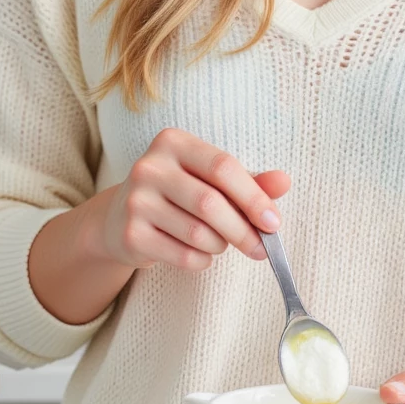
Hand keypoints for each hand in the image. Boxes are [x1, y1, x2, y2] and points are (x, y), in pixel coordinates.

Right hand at [99, 127, 290, 272]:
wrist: (120, 219)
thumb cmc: (178, 194)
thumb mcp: (211, 180)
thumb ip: (248, 180)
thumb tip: (284, 182)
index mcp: (173, 142)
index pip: (222, 167)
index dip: (253, 197)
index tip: (274, 222)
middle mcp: (150, 167)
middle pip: (210, 203)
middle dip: (243, 231)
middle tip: (261, 249)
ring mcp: (136, 201)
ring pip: (198, 234)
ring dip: (220, 246)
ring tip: (219, 243)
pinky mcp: (131, 234)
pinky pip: (183, 256)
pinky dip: (202, 260)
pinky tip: (199, 253)